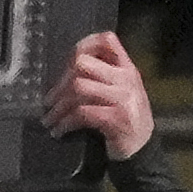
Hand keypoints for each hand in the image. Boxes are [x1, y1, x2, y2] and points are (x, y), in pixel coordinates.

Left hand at [41, 31, 152, 160]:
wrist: (142, 150)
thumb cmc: (126, 120)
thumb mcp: (121, 91)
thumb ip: (104, 76)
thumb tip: (68, 70)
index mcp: (126, 68)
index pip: (107, 41)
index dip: (84, 44)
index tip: (68, 61)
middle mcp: (125, 79)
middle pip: (83, 64)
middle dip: (60, 83)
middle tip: (49, 100)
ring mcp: (122, 98)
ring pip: (78, 88)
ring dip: (58, 107)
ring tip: (49, 119)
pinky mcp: (115, 119)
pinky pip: (82, 113)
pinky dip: (65, 123)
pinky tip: (59, 131)